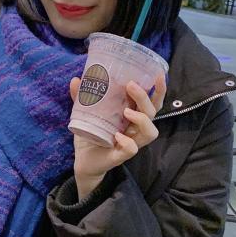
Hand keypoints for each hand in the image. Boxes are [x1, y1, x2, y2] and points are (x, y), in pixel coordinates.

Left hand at [70, 73, 166, 200]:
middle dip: (144, 98)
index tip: (158, 75)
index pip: (152, 103)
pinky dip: (128, 142)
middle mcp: (135, 129)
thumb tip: (76, 80)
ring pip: (150, 132)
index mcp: (132, 117)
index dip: (159, 90)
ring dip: (142, 119)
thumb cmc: (91, 135)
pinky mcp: (120, 156)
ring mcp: (130, 143)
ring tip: (126, 111)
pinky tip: (117, 136)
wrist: (82, 161)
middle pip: (151, 113)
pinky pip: (132, 149)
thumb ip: (81, 97)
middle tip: (130, 85)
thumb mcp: (86, 113)